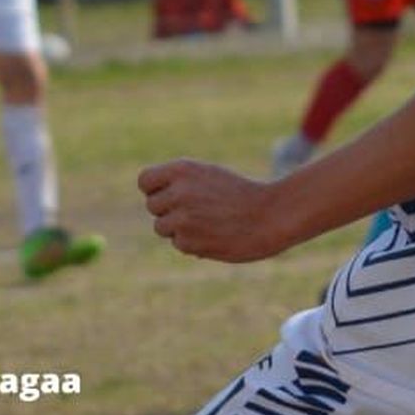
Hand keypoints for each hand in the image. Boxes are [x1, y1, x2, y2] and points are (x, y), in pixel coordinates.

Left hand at [139, 158, 285, 261]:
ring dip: (179, 229)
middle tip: (197, 211)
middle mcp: (178, 191)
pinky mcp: (189, 242)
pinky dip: (193, 244)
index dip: (155, 189)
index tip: (170, 195)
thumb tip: (151, 197)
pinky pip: (179, 244)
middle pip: (152, 206)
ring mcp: (182, 218)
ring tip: (207, 223)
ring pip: (162, 228)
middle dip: (169, 211)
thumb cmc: (241, 194)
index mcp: (182, 169)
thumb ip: (179, 182)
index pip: (144, 180)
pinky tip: (215, 235)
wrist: (270, 215)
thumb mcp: (208, 175)